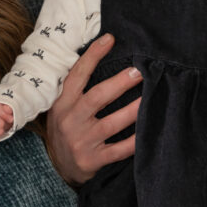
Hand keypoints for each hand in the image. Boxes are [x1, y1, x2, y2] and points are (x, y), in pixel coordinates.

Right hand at [46, 34, 140, 186]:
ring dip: (133, 110)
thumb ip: (77, 88)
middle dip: (120, 83)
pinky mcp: (92, 160)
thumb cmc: (66, 129)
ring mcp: (81, 141)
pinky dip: (134, 142)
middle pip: (97, 97)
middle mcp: (70, 120)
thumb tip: (103, 55)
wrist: (56, 168)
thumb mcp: (62, 107)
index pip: (77, 75)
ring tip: (150, 97)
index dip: (92, 56)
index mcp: (62, 103)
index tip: (110, 39)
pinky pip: (118, 150)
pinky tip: (148, 132)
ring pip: (111, 123)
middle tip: (139, 71)